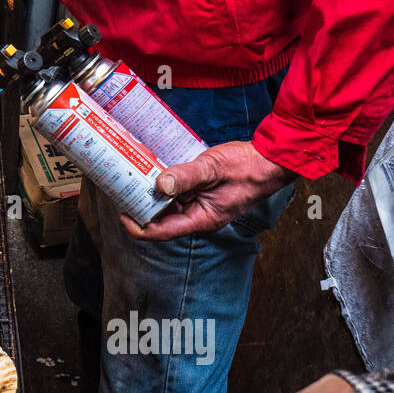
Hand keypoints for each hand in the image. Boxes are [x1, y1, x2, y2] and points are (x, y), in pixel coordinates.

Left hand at [122, 140, 294, 239]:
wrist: (271, 160)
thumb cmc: (247, 167)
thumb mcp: (212, 169)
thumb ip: (186, 176)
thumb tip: (160, 184)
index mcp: (201, 219)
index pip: (162, 232)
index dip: (138, 226)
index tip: (122, 212)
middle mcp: (199, 215)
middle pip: (161, 218)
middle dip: (141, 206)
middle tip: (122, 188)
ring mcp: (201, 204)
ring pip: (169, 205)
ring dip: (153, 193)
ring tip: (134, 176)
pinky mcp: (203, 192)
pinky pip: (179, 193)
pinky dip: (167, 184)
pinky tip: (155, 168)